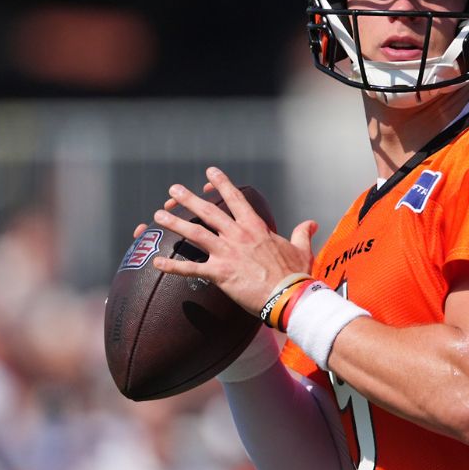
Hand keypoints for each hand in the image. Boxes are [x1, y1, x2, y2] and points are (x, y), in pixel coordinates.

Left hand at [150, 166, 318, 315]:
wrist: (289, 296)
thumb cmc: (296, 274)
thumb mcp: (302, 249)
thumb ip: (303, 233)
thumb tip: (311, 223)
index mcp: (256, 227)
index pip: (236, 199)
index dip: (222, 184)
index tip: (210, 173)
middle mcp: (238, 235)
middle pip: (208, 211)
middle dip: (189, 199)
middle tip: (173, 190)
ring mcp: (226, 253)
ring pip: (194, 233)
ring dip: (175, 223)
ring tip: (158, 215)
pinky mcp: (219, 273)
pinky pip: (190, 268)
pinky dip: (172, 266)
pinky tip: (156, 262)